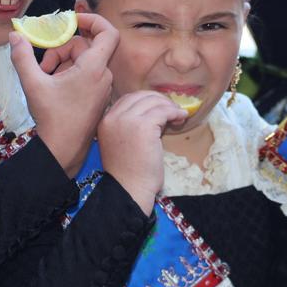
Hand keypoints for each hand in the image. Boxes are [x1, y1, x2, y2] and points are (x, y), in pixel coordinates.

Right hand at [10, 13, 117, 176]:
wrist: (64, 151)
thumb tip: (15, 36)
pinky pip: (86, 74)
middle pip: (86, 46)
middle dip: (62, 49)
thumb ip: (22, 57)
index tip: (72, 21)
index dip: (92, 20)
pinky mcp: (98, 96)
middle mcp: (103, 76)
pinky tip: (54, 87)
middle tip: (44, 64)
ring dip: (63, 63)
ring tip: (46, 78)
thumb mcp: (33, 84)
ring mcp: (102, 87)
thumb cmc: (52, 119)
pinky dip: (70, 74)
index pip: (107, 32)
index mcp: (94, 68)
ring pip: (84, 61)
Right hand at [97, 91, 186, 214]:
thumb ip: (131, 124)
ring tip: (179, 116)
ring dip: (169, 106)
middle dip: (159, 100)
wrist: (130, 190)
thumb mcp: (123, 142)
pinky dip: (174, 112)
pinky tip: (181, 119)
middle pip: (140, 96)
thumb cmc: (130, 172)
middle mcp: (113, 117)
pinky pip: (163, 111)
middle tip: (172, 110)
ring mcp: (127, 120)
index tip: (160, 108)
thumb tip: (156, 109)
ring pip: (153, 102)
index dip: (147, 100)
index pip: (128, 99)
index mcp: (105, 121)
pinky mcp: (143, 126)